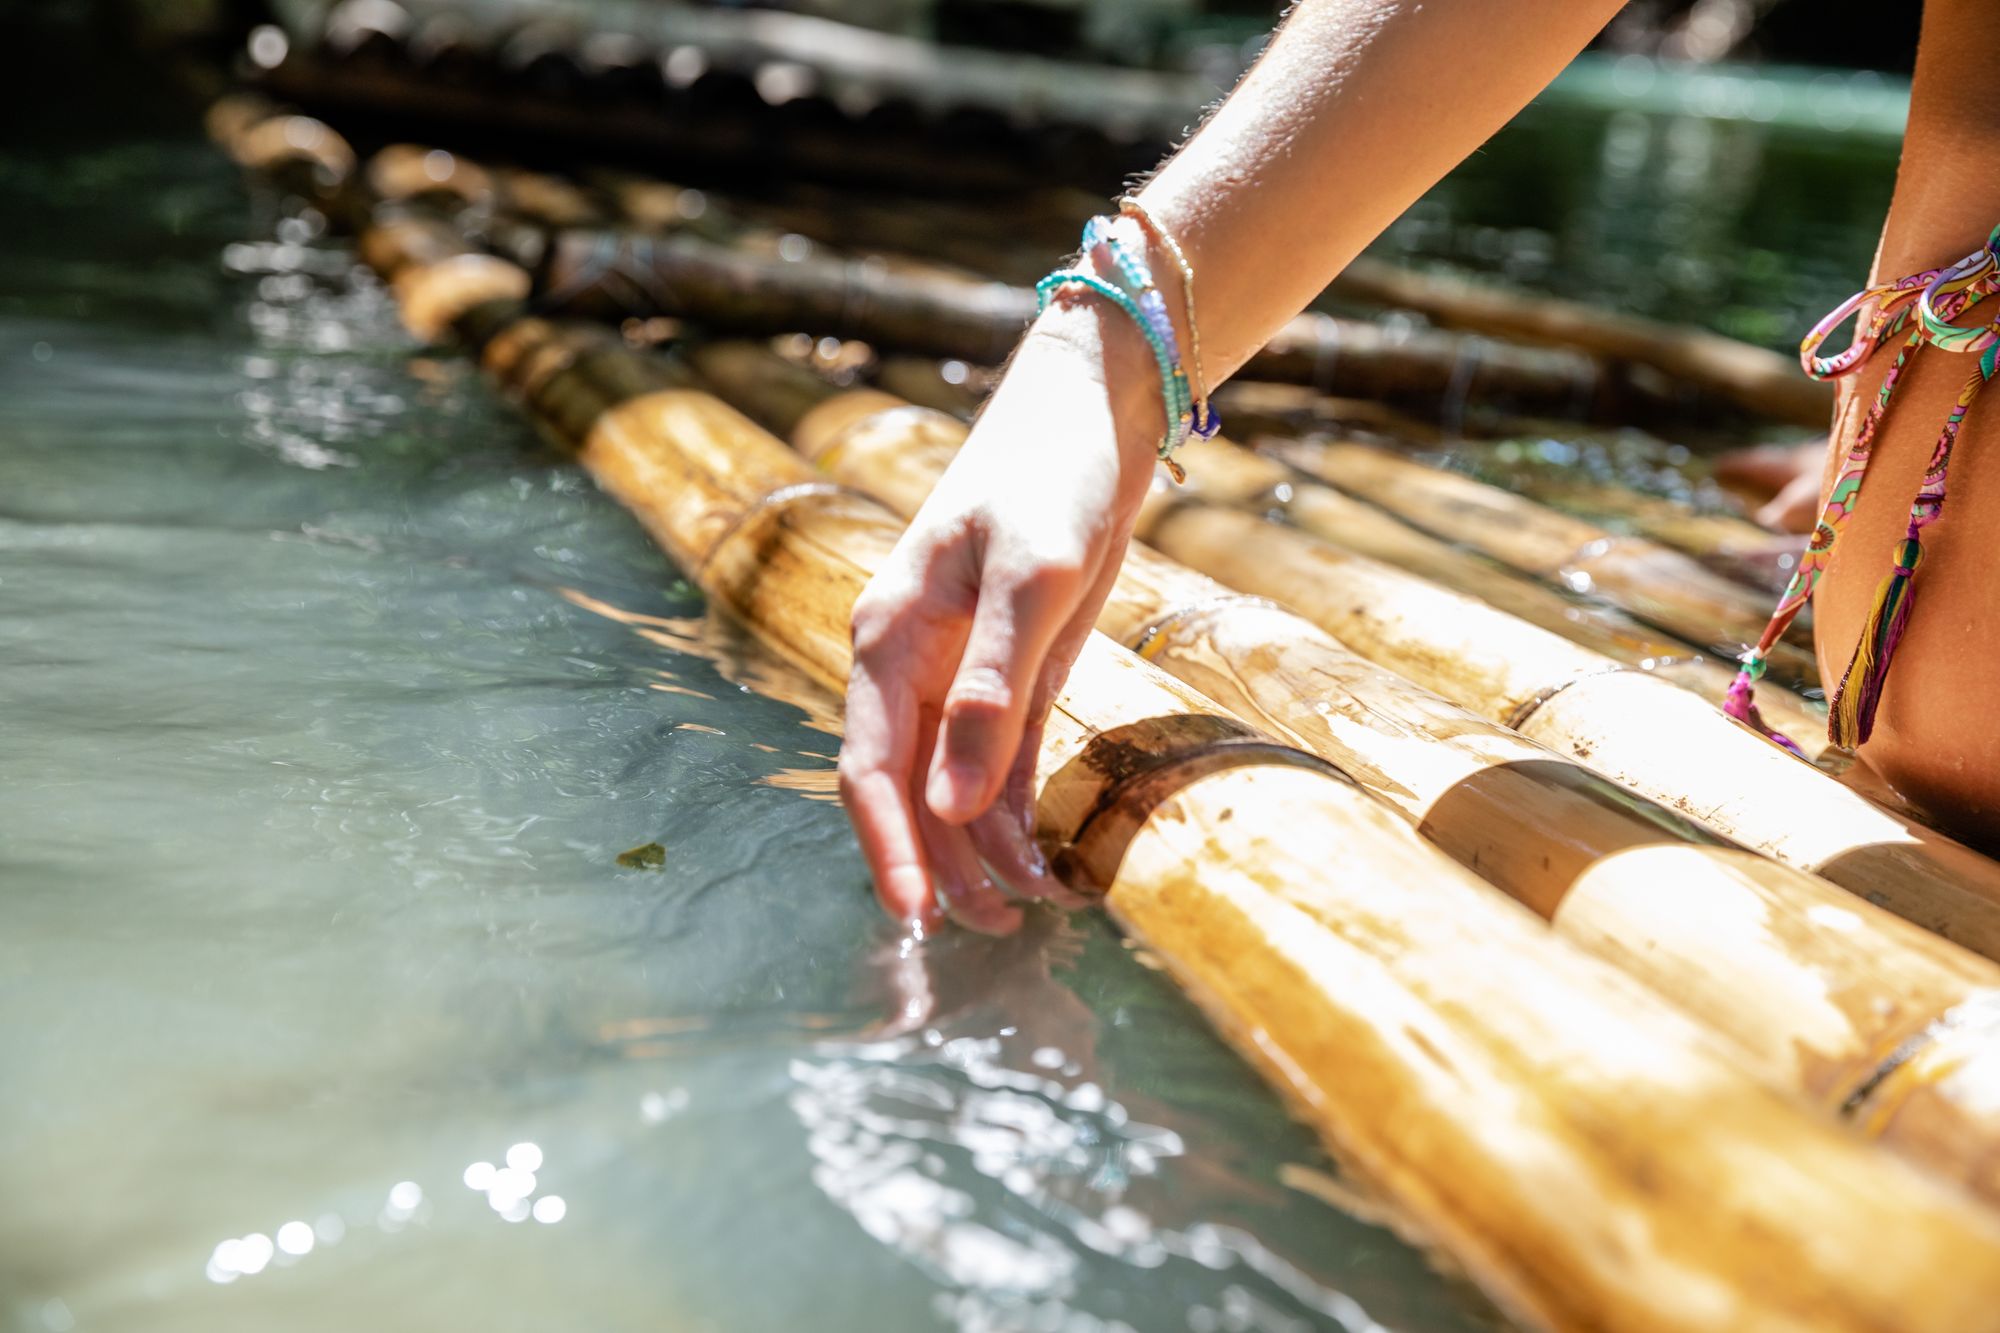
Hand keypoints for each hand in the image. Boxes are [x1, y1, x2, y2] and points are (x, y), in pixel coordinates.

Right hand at [840, 305, 1161, 932]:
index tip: (916, 916)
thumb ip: (990, 688)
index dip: (890, 846)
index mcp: (891, 639)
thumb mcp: (1030, 578)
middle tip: (994, 931)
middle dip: (943, 864)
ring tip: (1031, 909)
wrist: (1092, 413)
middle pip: (909, 789)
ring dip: (983, 849)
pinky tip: (1043, 858)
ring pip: (954, 785)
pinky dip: (1015, 811)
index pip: (871, 766)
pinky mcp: (1012, 672)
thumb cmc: (1051, 477)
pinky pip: (999, 760)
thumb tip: (952, 802)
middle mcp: (913, 665)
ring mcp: (961, 671)